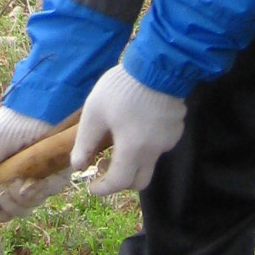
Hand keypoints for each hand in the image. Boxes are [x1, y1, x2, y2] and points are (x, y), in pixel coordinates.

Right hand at [0, 104, 67, 217]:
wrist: (35, 111)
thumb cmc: (7, 129)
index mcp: (1, 181)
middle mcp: (21, 184)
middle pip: (15, 211)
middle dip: (11, 200)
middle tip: (11, 181)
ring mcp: (40, 181)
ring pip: (33, 204)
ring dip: (27, 191)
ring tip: (25, 171)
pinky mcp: (58, 175)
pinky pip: (51, 191)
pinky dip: (43, 183)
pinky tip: (40, 169)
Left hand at [71, 65, 186, 198]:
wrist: (158, 65)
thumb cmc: (122, 88)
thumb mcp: (95, 113)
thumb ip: (85, 143)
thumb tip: (78, 166)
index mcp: (133, 149)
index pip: (118, 183)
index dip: (102, 188)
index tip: (91, 185)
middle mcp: (154, 151)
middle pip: (139, 181)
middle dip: (120, 180)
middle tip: (105, 164)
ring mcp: (168, 140)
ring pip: (150, 163)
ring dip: (133, 161)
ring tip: (119, 139)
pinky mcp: (176, 129)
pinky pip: (160, 146)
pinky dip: (146, 145)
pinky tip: (137, 124)